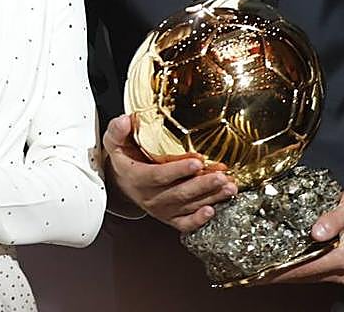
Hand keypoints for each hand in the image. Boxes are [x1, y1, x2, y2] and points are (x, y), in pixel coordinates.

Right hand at [102, 113, 236, 232]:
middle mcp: (150, 196)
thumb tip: (127, 120)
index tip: (197, 161)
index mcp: (137, 177)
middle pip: (179, 193)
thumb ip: (118, 130)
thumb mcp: (114, 142)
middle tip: (222, 176)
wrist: (121, 184)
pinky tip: (213, 210)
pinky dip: (198, 220)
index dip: (178, 170)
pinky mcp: (169, 217)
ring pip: (187, 206)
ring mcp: (161, 209)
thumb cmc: (123, 160)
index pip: (158, 176)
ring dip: (210, 197)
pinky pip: (184, 223)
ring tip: (229, 187)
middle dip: (203, 185)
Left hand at [254, 182, 343, 285]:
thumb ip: (334, 219)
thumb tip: (317, 232)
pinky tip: (286, 263)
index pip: (307, 268)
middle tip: (254, 271)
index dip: (283, 271)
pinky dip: (301, 269)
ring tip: (264, 269)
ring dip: (288, 274)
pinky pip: (318, 271)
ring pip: (311, 276)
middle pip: (306, 276)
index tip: (261, 271)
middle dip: (280, 275)